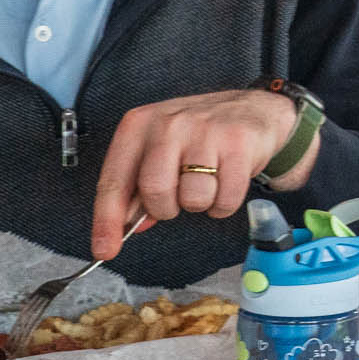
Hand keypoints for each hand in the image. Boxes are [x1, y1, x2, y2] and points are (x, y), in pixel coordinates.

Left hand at [92, 90, 316, 254]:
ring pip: (192, 198)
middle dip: (166, 208)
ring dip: (200, 204)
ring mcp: (205, 131)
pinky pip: (224, 199)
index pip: (115, 181)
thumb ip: (139, 186)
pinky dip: (224, 204)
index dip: (107, 221)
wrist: (253, 110)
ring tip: (207, 183)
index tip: (105, 249)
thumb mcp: (160, 149)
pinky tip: (226, 182)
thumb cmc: (198, 135)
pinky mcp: (237, 143)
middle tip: (178, 198)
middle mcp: (169, 123)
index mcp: (139, 125)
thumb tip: (126, 226)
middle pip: (155, 192)